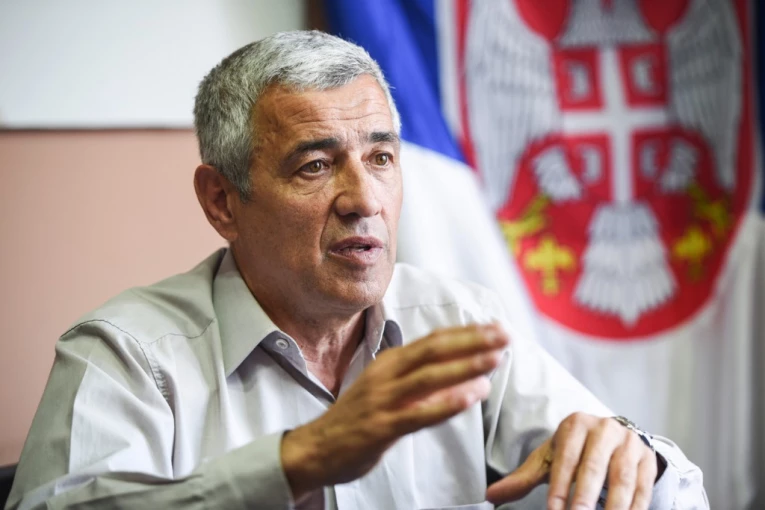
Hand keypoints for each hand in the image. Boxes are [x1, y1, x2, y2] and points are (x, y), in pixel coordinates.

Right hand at [281, 323, 508, 499]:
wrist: (315, 448)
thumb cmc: (356, 418)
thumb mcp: (385, 389)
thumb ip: (416, 379)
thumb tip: (456, 370)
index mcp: (389, 363)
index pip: (433, 340)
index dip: (466, 332)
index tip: (495, 326)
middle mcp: (386, 375)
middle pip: (434, 351)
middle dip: (472, 340)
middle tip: (504, 333)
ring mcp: (383, 400)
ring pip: (429, 377)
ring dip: (464, 366)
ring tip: (495, 359)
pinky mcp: (381, 427)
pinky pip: (419, 413)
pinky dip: (447, 403)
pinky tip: (471, 396)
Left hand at [486, 413, 658, 509]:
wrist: (614, 438)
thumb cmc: (575, 451)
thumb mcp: (550, 458)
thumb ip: (524, 478)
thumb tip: (491, 495)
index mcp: (576, 425)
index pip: (567, 459)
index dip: (560, 488)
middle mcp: (605, 430)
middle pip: (594, 468)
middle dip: (584, 498)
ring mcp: (629, 444)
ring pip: (622, 480)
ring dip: (613, 508)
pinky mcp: (647, 461)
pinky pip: (642, 490)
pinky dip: (634, 509)